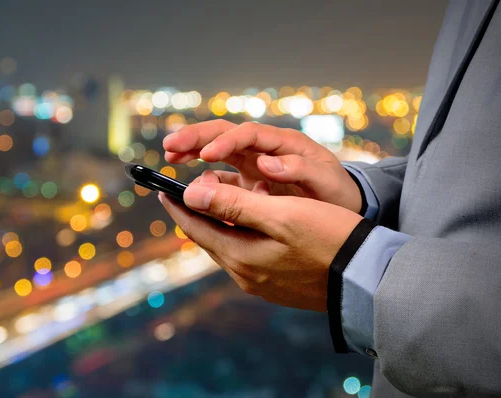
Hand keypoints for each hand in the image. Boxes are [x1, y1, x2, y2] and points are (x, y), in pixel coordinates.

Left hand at [158, 171, 362, 311]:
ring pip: (228, 246)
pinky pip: (247, 255)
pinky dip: (241, 235)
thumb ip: (233, 205)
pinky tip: (251, 225)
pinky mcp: (278, 285)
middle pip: (210, 238)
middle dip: (197, 212)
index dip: (179, 205)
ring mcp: (261, 283)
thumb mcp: (281, 214)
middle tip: (190, 190)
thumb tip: (191, 195)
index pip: (196, 228)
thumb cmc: (329, 240)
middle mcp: (245, 275)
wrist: (367, 279)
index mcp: (240, 256)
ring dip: (221, 223)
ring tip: (221, 201)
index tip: (163, 190)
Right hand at [163, 119, 362, 212]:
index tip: (205, 155)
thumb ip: (300, 170)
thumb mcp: (326, 181)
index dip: (225, 142)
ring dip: (193, 151)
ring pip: (217, 151)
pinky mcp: (249, 183)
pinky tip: (188, 186)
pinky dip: (203, 177)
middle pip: (225, 134)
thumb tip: (266, 164)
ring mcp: (254, 165)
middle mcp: (264, 149)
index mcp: (283, 143)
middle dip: (197, 137)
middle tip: (170, 145)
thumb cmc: (337, 193)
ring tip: (170, 155)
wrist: (343, 208)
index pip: (247, 134)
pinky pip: (222, 177)